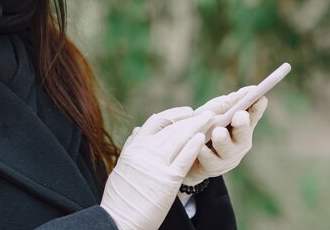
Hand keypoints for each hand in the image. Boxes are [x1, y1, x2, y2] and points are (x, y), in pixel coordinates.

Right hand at [100, 107, 213, 229]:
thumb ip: (132, 147)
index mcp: (134, 147)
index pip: (157, 121)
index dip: (174, 114)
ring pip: (181, 137)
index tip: (187, 112)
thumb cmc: (118, 198)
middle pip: (173, 127)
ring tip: (211, 119)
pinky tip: (202, 138)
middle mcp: (145, 151)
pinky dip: (194, 146)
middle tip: (207, 113)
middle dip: (192, 118)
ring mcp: (156, 164)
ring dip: (198, 126)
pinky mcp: (167, 180)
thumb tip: (138, 131)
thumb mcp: (121, 166)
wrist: (118, 220)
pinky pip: (184, 158)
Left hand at [183, 86, 267, 185]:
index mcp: (241, 127)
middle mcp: (239, 143)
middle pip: (244, 135)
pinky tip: (200, 147)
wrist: (185, 152)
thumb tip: (250, 89)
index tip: (260, 98)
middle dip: (242, 125)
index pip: (252, 116)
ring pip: (228, 151)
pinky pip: (209, 160)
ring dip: (223, 140)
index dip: (257, 108)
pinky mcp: (212, 168)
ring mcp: (227, 157)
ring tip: (218, 132)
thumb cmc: (204, 127)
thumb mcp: (214, 111)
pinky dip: (204, 152)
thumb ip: (229, 103)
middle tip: (239, 115)